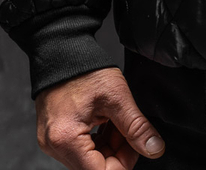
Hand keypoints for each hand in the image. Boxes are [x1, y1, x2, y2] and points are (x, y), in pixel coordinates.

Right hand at [36, 67, 164, 168]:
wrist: (61, 48)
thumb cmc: (84, 68)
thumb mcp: (117, 96)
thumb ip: (136, 127)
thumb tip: (154, 149)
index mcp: (66, 139)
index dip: (124, 163)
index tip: (135, 144)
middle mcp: (54, 146)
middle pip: (94, 168)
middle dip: (117, 152)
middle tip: (127, 128)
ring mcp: (51, 141)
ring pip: (88, 160)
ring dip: (107, 146)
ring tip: (115, 120)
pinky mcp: (53, 135)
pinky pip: (79, 149)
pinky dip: (96, 140)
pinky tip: (104, 121)